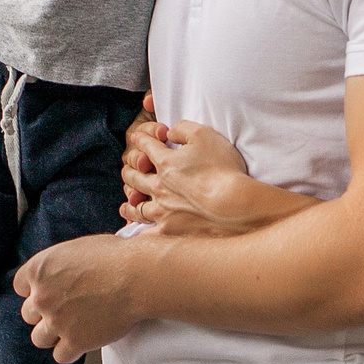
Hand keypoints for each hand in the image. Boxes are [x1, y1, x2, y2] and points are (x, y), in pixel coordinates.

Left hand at [16, 235, 146, 361]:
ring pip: (39, 338)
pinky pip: (60, 356)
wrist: (137, 277)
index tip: (49, 292)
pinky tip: (82, 342)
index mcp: (39, 269)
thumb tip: (61, 273)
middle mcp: (42, 296)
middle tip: (65, 310)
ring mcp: (56, 321)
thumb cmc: (114, 257)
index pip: (20, 286)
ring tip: (70, 329)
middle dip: (44, 313)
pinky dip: (70, 351)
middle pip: (28, 314)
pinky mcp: (75, 342)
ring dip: (52, 335)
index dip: (36, 289)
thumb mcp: (77, 249)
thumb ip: (60, 265)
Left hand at [121, 118, 262, 236]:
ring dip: (130, 200)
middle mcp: (158, 187)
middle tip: (129, 169)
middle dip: (130, 169)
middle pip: (134, 176)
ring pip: (136, 206)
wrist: (235, 205)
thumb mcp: (204, 135)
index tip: (137, 138)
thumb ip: (183, 129)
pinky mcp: (169, 231)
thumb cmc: (222, 169)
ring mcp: (162, 211)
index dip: (141, 139)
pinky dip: (139, 232)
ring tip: (128, 201)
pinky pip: (146, 234)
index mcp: (165, 162)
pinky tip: (137, 232)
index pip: (146, 147)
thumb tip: (169, 133)